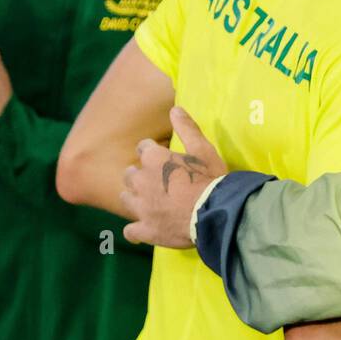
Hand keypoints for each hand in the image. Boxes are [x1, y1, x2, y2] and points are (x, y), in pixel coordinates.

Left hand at [121, 107, 226, 248]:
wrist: (215, 213)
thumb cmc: (210, 178)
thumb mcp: (202, 149)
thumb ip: (187, 128)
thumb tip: (175, 108)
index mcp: (152, 158)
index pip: (143, 148)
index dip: (153, 153)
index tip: (164, 160)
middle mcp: (140, 180)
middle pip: (129, 174)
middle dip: (140, 175)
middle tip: (157, 182)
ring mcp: (140, 207)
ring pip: (125, 199)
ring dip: (134, 198)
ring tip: (148, 202)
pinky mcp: (145, 229)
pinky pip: (131, 231)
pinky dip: (136, 230)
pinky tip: (143, 230)